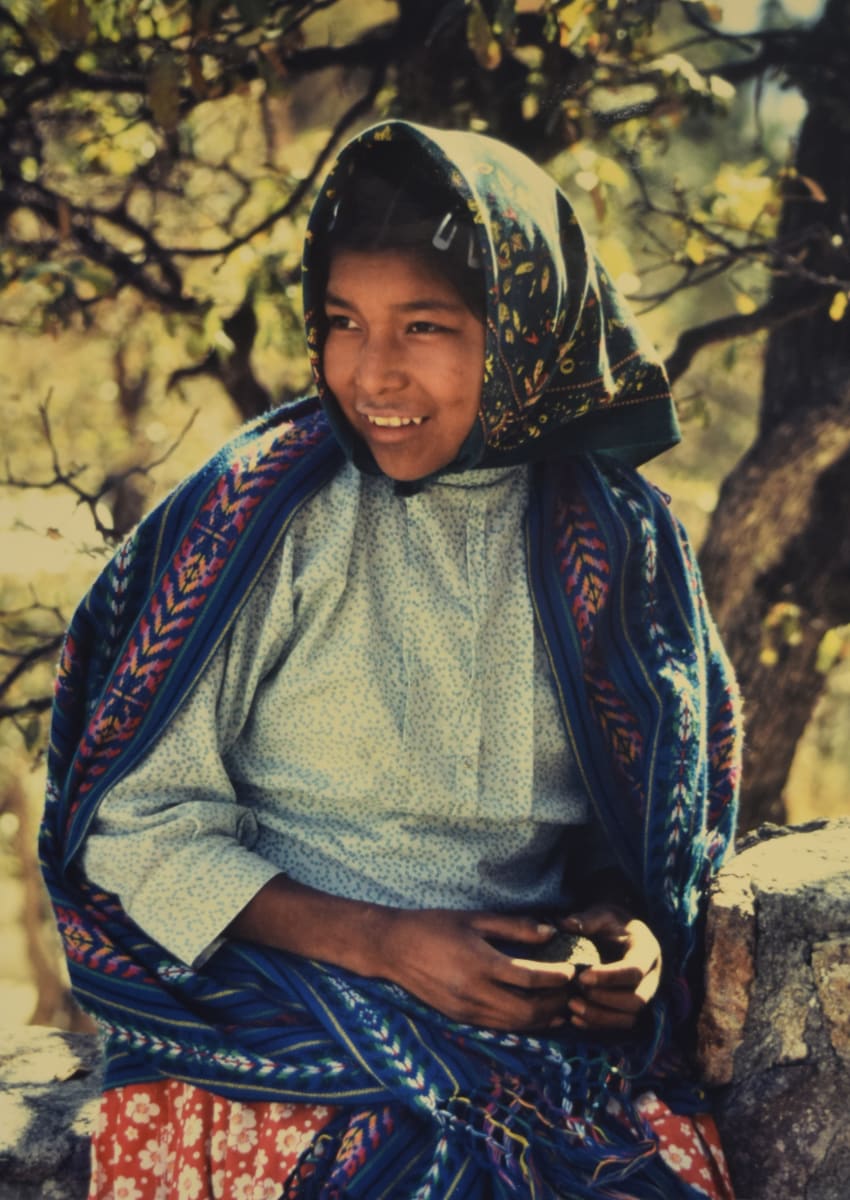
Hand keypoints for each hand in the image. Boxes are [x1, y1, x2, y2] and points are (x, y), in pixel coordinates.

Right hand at [375, 908, 579, 1031]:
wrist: (393, 948)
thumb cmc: (435, 926)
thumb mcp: (474, 919)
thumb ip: (514, 927)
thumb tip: (550, 933)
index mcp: (479, 964)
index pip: (529, 979)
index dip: (555, 978)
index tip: (572, 971)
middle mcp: (474, 993)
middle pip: (527, 1010)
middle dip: (555, 1004)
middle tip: (574, 992)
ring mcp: (467, 1010)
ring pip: (515, 1025)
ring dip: (543, 1019)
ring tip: (562, 1006)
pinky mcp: (461, 1019)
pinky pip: (500, 1027)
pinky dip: (523, 1024)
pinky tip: (536, 1014)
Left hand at [560, 905, 660, 1032]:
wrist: (620, 932)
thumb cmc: (611, 922)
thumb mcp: (601, 914)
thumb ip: (587, 920)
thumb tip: (566, 924)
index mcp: (647, 950)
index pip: (634, 970)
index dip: (609, 977)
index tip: (581, 976)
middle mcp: (652, 977)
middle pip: (637, 999)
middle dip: (605, 1000)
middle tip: (576, 993)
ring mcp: (644, 994)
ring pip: (630, 1017)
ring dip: (601, 1016)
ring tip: (572, 1007)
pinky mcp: (632, 1008)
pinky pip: (620, 1024)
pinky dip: (598, 1025)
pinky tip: (575, 1019)